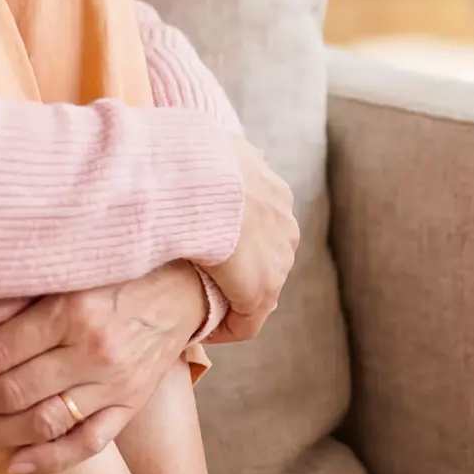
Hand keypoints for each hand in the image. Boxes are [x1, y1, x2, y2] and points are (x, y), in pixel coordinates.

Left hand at [0, 261, 208, 473]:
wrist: (185, 284)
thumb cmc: (115, 267)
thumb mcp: (68, 264)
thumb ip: (19, 291)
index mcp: (71, 312)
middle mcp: (92, 353)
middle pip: (9, 391)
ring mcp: (113, 385)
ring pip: (40, 423)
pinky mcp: (129, 405)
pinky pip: (88, 444)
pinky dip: (49, 460)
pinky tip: (12, 465)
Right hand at [206, 133, 298, 343]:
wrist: (197, 179)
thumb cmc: (188, 158)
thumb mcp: (204, 144)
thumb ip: (211, 152)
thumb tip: (202, 143)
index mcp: (272, 190)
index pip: (260, 223)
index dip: (236, 241)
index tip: (208, 251)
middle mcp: (284, 225)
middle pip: (266, 257)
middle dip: (239, 271)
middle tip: (206, 280)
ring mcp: (277, 259)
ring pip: (257, 289)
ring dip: (232, 297)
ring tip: (201, 304)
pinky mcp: (261, 291)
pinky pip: (247, 321)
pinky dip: (227, 328)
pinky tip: (204, 330)